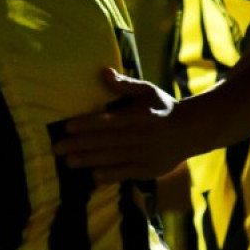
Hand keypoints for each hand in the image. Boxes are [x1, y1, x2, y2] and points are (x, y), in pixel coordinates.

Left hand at [52, 69, 195, 182]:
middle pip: (106, 142)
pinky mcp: (149, 170)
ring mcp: (145, 156)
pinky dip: (109, 176)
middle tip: (56, 148)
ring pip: (112, 159)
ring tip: (68, 162)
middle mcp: (141, 137)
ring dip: (89, 161)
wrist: (193, 131)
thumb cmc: (163, 108)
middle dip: (79, 145)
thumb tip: (103, 72)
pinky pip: (125, 174)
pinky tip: (92, 177)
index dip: (86, 125)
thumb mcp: (147, 91)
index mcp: (139, 117)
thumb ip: (124, 86)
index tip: (66, 127)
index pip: (108, 122)